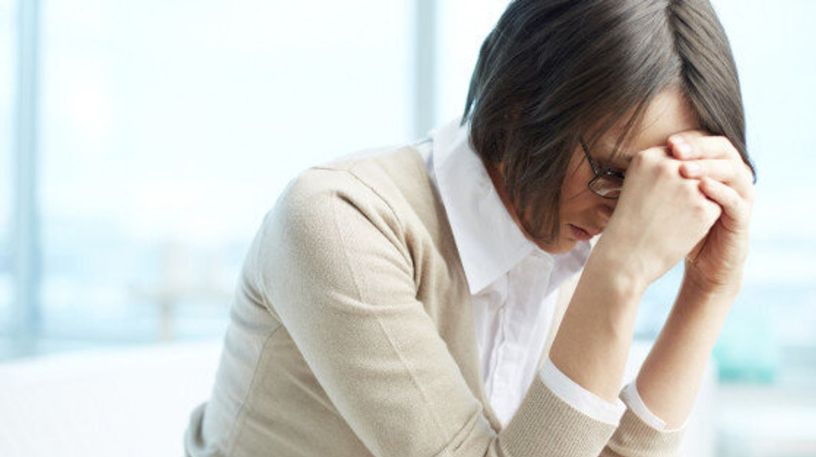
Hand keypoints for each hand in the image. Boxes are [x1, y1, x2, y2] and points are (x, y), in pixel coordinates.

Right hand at [596, 145, 721, 287]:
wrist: (626, 258)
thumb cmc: (630, 223)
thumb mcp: (636, 184)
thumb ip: (661, 166)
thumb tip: (694, 160)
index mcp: (647, 157)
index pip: (677, 155)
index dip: (674, 175)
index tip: (660, 194)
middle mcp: (668, 166)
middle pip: (695, 168)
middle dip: (687, 187)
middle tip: (666, 209)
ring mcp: (686, 186)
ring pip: (708, 185)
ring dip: (698, 200)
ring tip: (672, 218)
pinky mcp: (702, 207)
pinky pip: (715, 205)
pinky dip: (703, 218)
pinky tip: (682, 228)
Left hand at [668, 131, 754, 296]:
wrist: (701, 260)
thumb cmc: (679, 226)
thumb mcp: (667, 197)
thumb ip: (660, 175)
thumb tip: (634, 153)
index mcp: (715, 166)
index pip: (706, 141)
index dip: (688, 140)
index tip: (667, 142)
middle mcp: (732, 175)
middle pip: (722, 149)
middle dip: (698, 147)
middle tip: (676, 149)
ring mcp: (741, 194)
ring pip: (732, 170)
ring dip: (707, 167)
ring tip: (684, 169)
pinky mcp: (742, 216)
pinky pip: (735, 199)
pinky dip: (719, 191)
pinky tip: (701, 188)